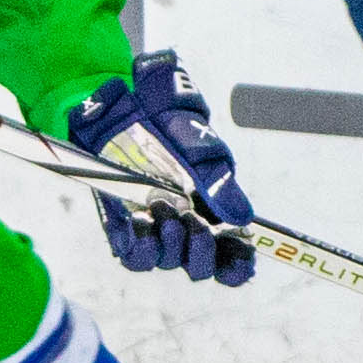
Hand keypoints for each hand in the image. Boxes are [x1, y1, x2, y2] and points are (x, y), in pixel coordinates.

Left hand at [63, 49, 256, 287]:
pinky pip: (130, 251)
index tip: (240, 262)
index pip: (231, 252)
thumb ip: (217, 180)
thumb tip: (242, 216)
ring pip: (165, 259)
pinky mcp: (120, 220)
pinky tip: (138, 222)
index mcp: (211, 205)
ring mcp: (152, 222)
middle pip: (198, 264)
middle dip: (201, 253)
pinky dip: (137, 244)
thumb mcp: (197, 142)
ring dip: (169, 246)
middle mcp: (184, 219)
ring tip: (162, 210)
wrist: (119, 96)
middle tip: (193, 225)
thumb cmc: (165, 114)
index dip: (237, 266)